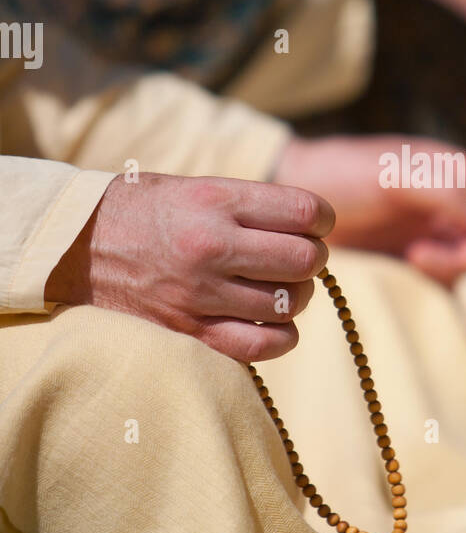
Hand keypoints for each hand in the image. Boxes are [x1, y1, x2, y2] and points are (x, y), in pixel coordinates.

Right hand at [45, 173, 333, 361]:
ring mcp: (199, 293)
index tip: (316, 224)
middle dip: (312, 258)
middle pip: (304, 260)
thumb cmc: (146, 209)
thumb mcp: (198, 187)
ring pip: (288, 304)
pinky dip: (281, 336)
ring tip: (280, 287)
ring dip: (296, 296)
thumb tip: (314, 230)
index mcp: (215, 200)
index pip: (304, 212)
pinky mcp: (188, 332)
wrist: (76, 244)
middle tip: (298, 256)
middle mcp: (210, 246)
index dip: (322, 220)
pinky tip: (274, 323)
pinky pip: (261, 345)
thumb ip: (254, 206)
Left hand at [276, 134, 465, 285]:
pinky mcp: (406, 265)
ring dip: (448, 269)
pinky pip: (437, 284)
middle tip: (423, 256)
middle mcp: (445, 205)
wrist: (289, 204)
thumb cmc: (341, 175)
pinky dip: (432, 289)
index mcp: (449, 171)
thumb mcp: (395, 177)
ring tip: (409, 262)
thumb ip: (448, 193)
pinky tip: (405, 282)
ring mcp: (427, 236)